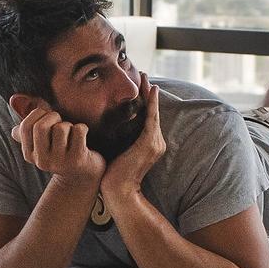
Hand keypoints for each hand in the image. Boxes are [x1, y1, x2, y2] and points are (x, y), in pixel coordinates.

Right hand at [12, 106, 104, 187]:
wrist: (82, 175)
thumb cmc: (60, 149)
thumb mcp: (41, 139)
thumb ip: (28, 122)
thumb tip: (13, 99)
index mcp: (29, 154)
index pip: (25, 126)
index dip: (38, 114)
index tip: (47, 117)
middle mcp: (41, 161)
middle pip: (40, 127)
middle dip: (53, 117)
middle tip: (60, 122)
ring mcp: (60, 162)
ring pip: (61, 128)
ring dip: (69, 125)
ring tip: (71, 134)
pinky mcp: (78, 160)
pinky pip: (78, 131)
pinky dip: (82, 128)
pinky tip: (82, 137)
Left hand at [101, 75, 165, 203]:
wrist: (118, 191)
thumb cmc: (114, 175)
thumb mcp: (118, 153)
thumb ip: (121, 140)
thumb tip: (111, 129)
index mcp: (150, 145)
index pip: (149, 119)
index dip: (147, 102)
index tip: (143, 88)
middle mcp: (157, 143)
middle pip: (154, 113)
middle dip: (149, 94)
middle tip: (146, 76)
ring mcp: (155, 143)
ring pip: (153, 113)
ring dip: (150, 94)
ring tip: (147, 79)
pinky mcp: (149, 143)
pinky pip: (151, 118)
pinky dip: (152, 104)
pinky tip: (151, 91)